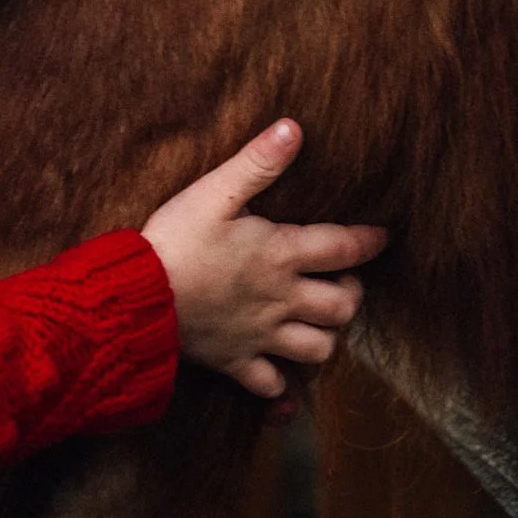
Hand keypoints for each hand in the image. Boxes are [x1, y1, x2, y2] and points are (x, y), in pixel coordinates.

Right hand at [139, 120, 388, 398]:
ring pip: (317, 350)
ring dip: (325, 337)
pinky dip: (281, 388)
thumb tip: (293, 128)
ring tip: (318, 322)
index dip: (368, 241)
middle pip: (342, 308)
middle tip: (344, 281)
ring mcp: (260, 336)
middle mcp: (281, 300)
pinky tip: (281, 380)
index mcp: (281, 255)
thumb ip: (257, 162)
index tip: (381, 236)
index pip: (343, 248)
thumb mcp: (214, 192)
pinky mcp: (235, 362)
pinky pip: (270, 387)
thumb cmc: (175, 240)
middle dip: (352, 294)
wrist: (136, 297)